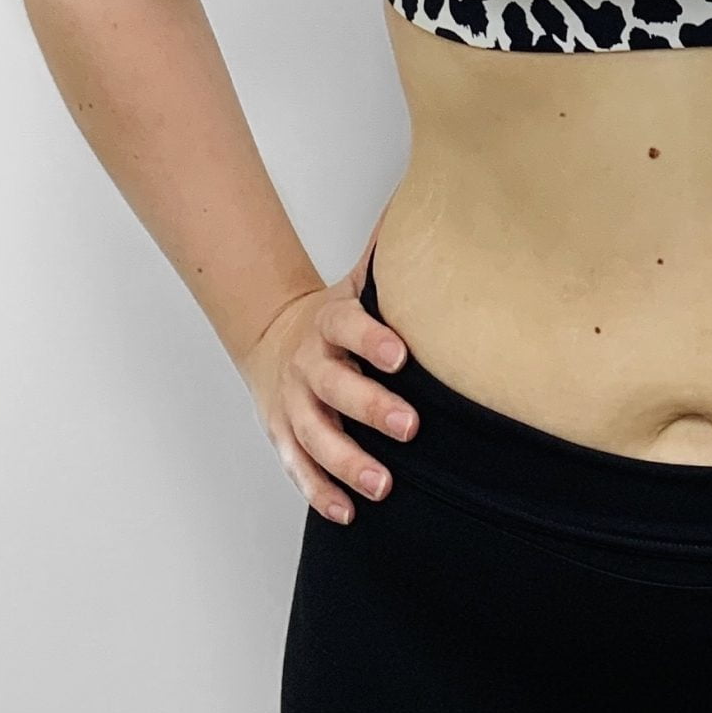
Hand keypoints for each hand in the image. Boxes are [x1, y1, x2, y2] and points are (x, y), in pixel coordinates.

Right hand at [237, 196, 413, 523]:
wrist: (274, 338)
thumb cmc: (338, 316)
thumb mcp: (358, 284)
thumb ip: (389, 258)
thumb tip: (437, 201)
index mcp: (330, 322)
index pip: (349, 326)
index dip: (373, 340)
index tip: (403, 356)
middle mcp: (309, 364)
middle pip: (333, 387)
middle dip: (370, 408)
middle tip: (410, 427)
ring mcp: (294, 403)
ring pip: (314, 435)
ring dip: (347, 462)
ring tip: (383, 486)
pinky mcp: (284, 436)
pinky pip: (299, 467)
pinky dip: (319, 491)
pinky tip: (346, 511)